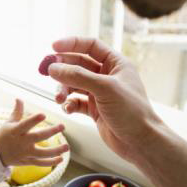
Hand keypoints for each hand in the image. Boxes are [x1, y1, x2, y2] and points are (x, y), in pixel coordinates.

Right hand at [0, 99, 68, 166]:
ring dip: (55, 151)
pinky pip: (41, 163)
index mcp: (16, 131)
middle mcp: (21, 142)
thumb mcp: (8, 123)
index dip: (34, 120)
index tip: (44, 114)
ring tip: (67, 146)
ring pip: (42, 153)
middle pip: (38, 137)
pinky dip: (51, 162)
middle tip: (62, 126)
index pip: (25, 124)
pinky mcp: (27, 161)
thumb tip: (19, 98)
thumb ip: (17, 111)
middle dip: (51, 132)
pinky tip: (61, 158)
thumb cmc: (3, 135)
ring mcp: (25, 153)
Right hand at [46, 37, 162, 162]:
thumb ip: (77, 76)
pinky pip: (76, 101)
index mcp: (115, 64)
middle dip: (62, 69)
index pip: (90, 46)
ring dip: (63, 89)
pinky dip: (69, 103)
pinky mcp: (94, 109)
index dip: (71, 43)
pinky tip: (68, 108)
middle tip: (46, 72)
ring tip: (59, 98)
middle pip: (78, 64)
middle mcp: (107, 76)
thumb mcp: (104, 88)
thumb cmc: (131, 111)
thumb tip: (53, 68)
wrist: (140, 142)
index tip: (53, 46)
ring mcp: (99, 93)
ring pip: (74, 84)